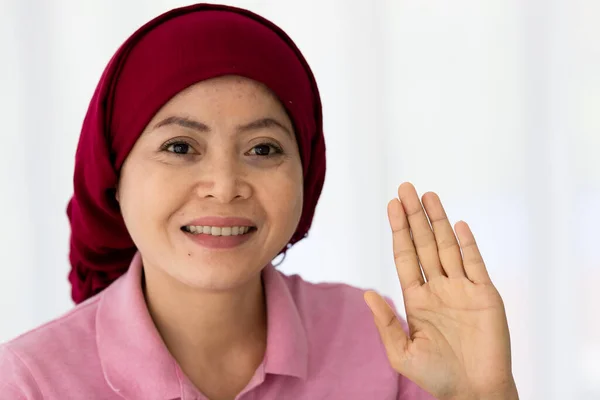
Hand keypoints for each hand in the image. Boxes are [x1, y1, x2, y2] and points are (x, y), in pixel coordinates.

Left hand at [364, 183, 517, 399]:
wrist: (475, 391)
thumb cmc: (437, 377)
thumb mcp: (401, 353)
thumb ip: (385, 323)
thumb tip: (366, 293)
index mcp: (416, 299)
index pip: (405, 256)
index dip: (398, 231)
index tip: (391, 206)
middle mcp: (438, 288)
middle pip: (424, 244)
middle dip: (414, 217)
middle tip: (405, 188)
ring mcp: (462, 289)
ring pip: (447, 247)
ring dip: (437, 221)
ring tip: (427, 195)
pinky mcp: (485, 294)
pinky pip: (475, 263)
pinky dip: (467, 243)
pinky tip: (457, 225)